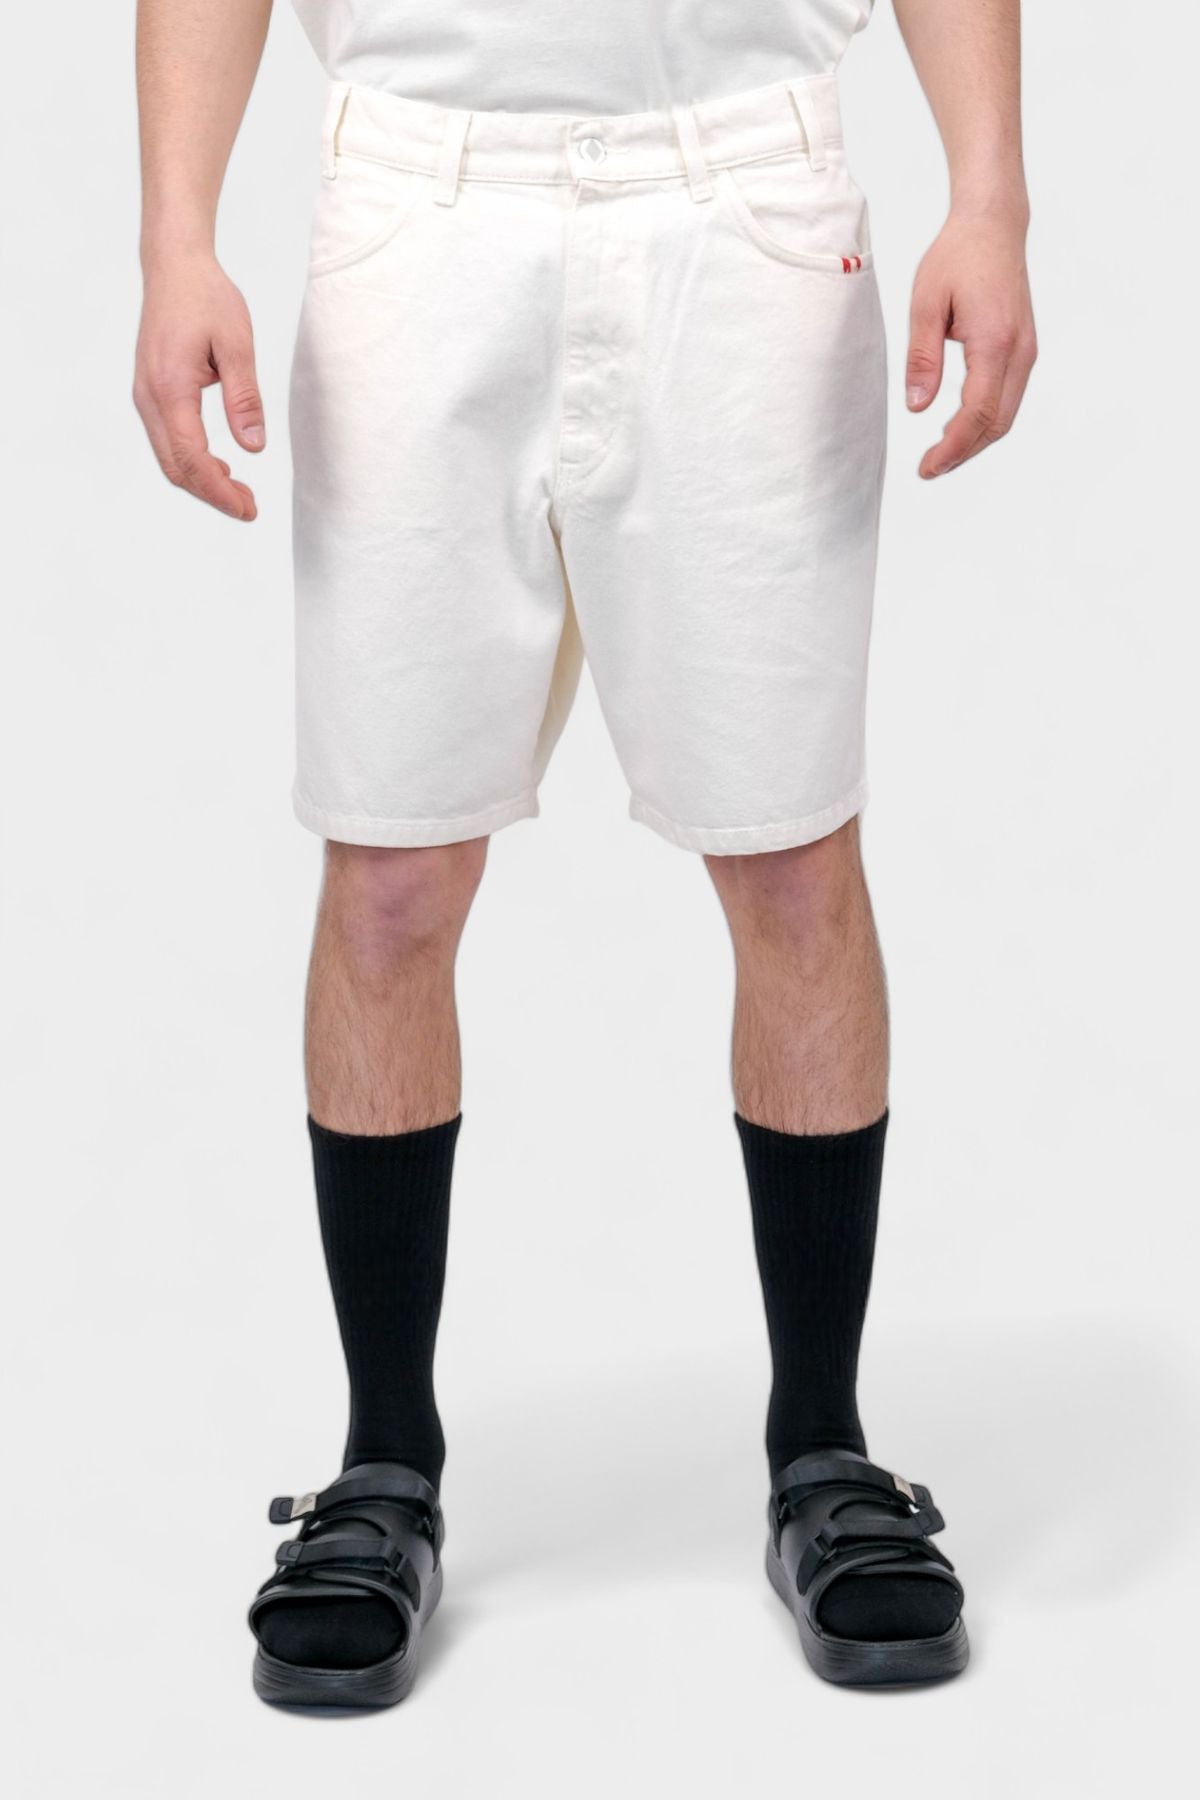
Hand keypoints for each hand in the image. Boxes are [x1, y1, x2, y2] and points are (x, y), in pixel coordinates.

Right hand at [134, 253, 264, 519]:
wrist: (174, 266)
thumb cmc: (207, 298)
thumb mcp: (237, 345)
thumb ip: (244, 398)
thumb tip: (253, 447)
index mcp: (170, 388)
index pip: (192, 458)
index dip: (219, 491)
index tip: (247, 509)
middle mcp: (149, 397)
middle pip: (175, 467)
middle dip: (211, 494)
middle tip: (249, 507)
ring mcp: (145, 396)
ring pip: (168, 457)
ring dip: (201, 480)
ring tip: (238, 491)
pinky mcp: (150, 392)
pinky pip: (166, 440)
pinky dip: (191, 461)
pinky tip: (219, 465)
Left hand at [906, 202, 1036, 478]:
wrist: (993, 226)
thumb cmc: (957, 257)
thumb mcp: (926, 304)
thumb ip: (922, 358)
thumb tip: (917, 407)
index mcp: (994, 341)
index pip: (977, 413)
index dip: (953, 447)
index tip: (927, 467)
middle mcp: (1019, 351)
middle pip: (996, 423)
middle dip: (963, 453)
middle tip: (929, 469)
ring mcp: (1026, 351)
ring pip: (1005, 415)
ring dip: (975, 440)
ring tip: (940, 455)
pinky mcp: (1024, 350)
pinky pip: (1008, 398)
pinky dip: (985, 421)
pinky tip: (959, 427)